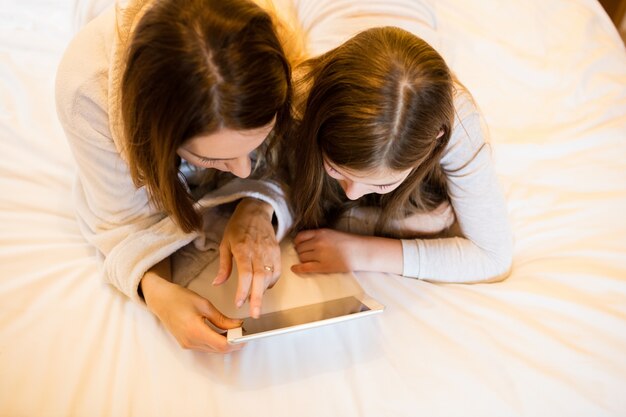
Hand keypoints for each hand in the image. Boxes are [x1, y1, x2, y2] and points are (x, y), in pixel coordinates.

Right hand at [141, 273, 243, 352]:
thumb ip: (222, 319)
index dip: (237, 342)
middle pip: (219, 350)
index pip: (222, 345)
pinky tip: (223, 333)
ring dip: (225, 343)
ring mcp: (187, 345)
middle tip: (244, 332)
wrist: (160, 300)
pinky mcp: (186, 344)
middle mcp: (190, 342)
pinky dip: (216, 342)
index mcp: (195, 331)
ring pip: (213, 350)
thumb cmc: (179, 298)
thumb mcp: (204, 305)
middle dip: (234, 343)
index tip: (246, 335)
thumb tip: (238, 326)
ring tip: (235, 331)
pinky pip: (206, 347)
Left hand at [213, 198, 280, 317]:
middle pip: (260, 278)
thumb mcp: (225, 244)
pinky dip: (271, 282)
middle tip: (255, 314)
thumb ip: (223, 265)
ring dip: (263, 291)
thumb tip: (217, 283)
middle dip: (258, 298)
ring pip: (270, 277)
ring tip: (255, 301)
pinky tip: (263, 286)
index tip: (239, 303)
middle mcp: (258, 252)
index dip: (243, 290)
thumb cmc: (238, 227)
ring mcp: (270, 252)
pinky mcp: (277, 252)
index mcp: (243, 249)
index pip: (245, 273)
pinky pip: (276, 272)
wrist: (256, 211)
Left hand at [291, 228, 364, 273]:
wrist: (360, 252)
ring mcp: (320, 255)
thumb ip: (318, 235)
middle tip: (304, 254)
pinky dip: (298, 268)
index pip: (300, 237)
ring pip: (302, 257)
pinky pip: (305, 267)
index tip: (298, 245)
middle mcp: (318, 242)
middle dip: (300, 252)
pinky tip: (294, 268)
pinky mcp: (323, 266)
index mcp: (320, 233)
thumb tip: (303, 242)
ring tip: (308, 260)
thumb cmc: (348, 242)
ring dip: (302, 259)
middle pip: (300, 248)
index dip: (297, 242)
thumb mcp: (331, 233)